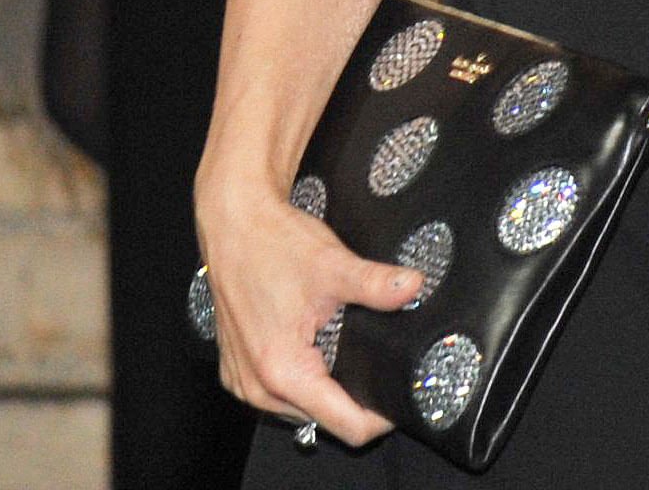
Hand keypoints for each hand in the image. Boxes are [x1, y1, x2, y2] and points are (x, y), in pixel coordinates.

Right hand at [197, 175, 425, 447]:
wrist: (234, 223)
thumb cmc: (272, 244)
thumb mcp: (334, 266)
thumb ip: (377, 285)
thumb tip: (414, 289)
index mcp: (282, 371)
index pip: (345, 425)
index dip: (379, 416)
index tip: (398, 395)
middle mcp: (258, 387)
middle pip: (324, 419)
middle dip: (355, 398)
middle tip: (377, 361)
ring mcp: (244, 381)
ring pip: (301, 408)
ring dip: (326, 386)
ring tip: (344, 348)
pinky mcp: (238, 369)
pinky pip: (279, 391)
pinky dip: (302, 375)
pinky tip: (315, 344)